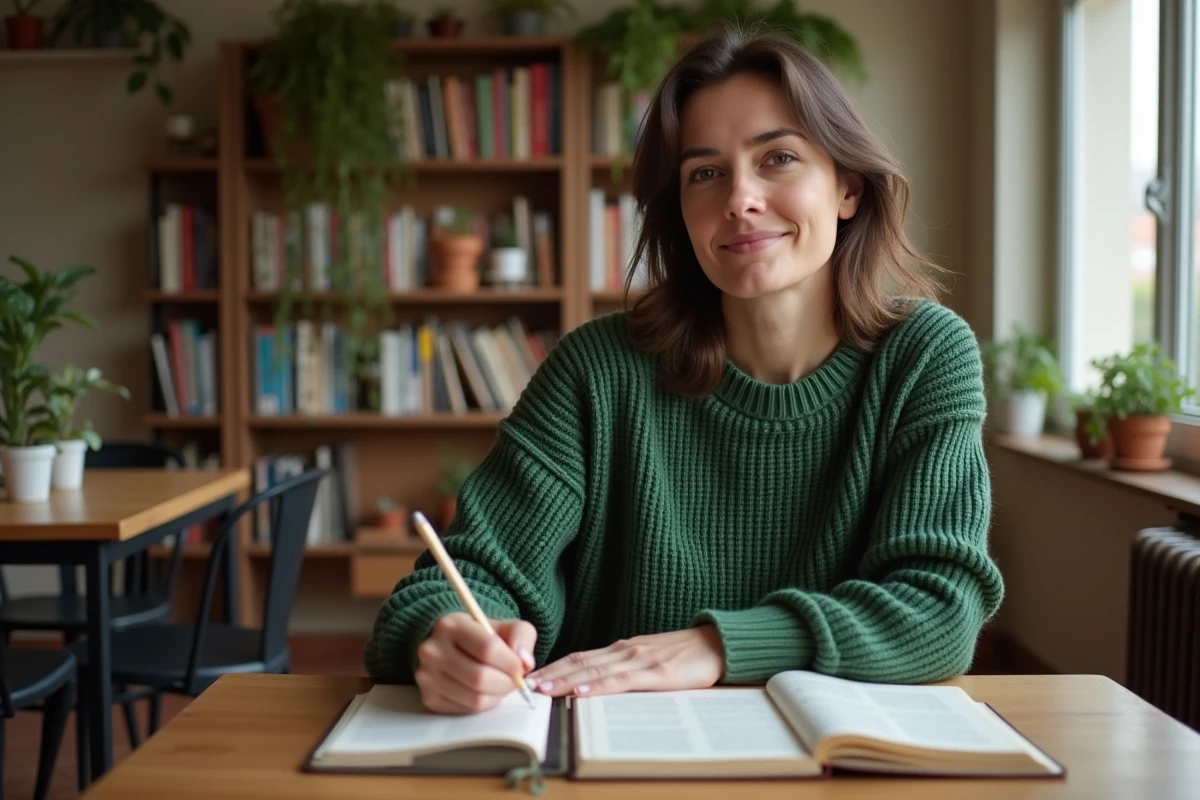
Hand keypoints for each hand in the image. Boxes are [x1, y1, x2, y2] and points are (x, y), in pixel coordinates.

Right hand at [415, 612, 536, 714]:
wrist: (452, 647)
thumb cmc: (482, 637)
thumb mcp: (505, 626)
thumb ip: (522, 636)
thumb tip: (525, 662)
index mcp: (451, 625)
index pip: (487, 648)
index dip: (511, 663)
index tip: (521, 668)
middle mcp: (432, 650)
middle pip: (480, 677)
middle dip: (506, 683)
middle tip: (515, 681)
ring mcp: (426, 676)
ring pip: (474, 698)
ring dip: (497, 696)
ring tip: (501, 685)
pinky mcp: (428, 698)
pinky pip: (466, 710)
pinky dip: (483, 705)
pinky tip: (485, 692)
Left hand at [525, 626, 724, 697]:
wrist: (717, 643)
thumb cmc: (685, 655)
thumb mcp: (649, 660)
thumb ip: (625, 670)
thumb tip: (597, 684)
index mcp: (622, 649)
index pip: (580, 657)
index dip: (553, 667)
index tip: (531, 678)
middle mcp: (625, 651)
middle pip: (580, 662)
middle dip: (550, 675)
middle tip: (524, 686)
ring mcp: (640, 660)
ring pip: (595, 671)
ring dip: (565, 681)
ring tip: (543, 690)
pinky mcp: (658, 674)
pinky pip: (623, 681)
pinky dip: (599, 687)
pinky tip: (583, 693)